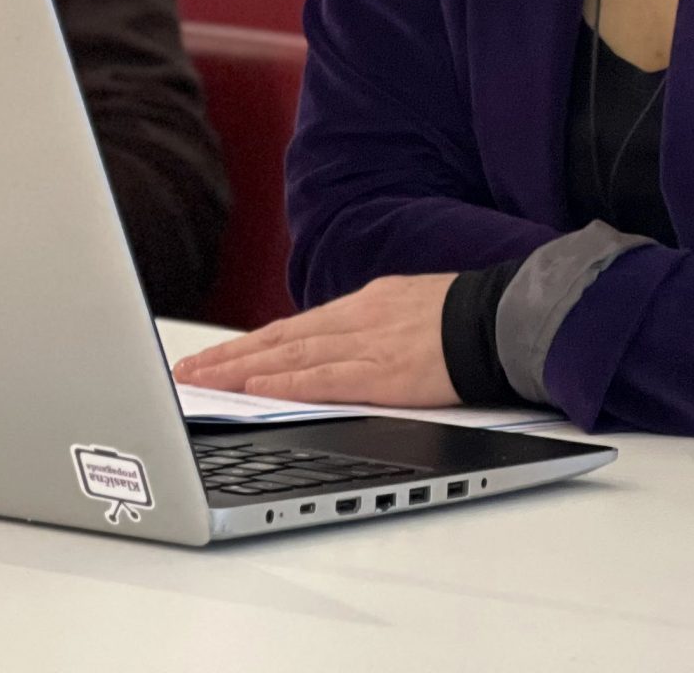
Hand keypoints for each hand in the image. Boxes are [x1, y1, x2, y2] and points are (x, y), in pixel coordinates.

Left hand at [170, 273, 459, 407]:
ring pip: (290, 357)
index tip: (215, 357)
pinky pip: (323, 378)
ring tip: (202, 383)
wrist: (506, 318)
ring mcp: (367, 344)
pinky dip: (284, 383)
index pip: (295, 328)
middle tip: (187, 373)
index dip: (250, 344)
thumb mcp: (411, 307)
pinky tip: (254, 388)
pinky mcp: (383, 372)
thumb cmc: (468, 317)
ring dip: (240, 370)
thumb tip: (342, 344)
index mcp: (365, 304)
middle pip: (280, 339)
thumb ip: (374, 326)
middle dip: (229, 357)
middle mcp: (357, 319)